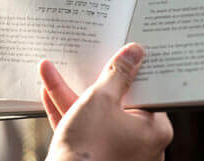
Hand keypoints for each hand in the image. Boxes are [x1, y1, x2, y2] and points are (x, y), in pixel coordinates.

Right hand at [39, 43, 172, 160]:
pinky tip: (48, 92)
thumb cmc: (90, 148)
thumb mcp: (101, 100)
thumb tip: (134, 52)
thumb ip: (117, 73)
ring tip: (50, 72)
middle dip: (91, 81)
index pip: (145, 92)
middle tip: (85, 62)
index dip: (129, 71)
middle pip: (116, 102)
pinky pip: (84, 131)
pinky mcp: (96, 159)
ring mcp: (117, 154)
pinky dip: (68, 114)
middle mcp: (141, 144)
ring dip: (71, 94)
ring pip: (95, 116)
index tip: (118, 55)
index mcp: (154, 130)